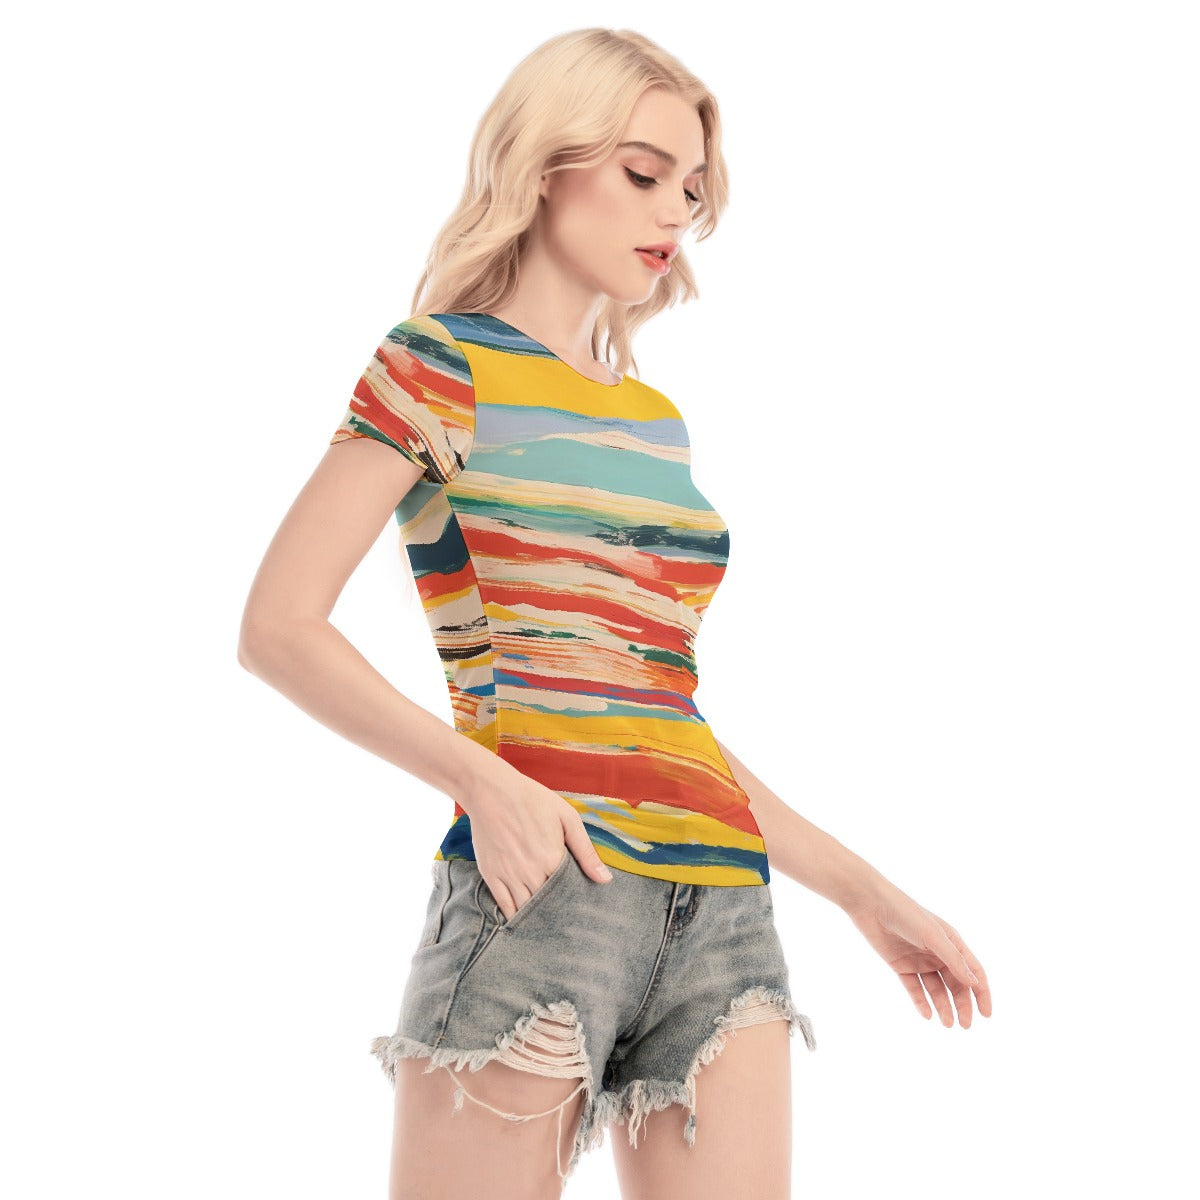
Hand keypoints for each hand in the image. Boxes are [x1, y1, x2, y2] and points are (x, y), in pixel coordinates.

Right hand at [462, 769, 613, 921]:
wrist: (492, 790)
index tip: (580, 907)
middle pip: (548, 906)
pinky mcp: (491, 875)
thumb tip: (605, 879)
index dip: (574, 901)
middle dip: (556, 912)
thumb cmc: (532, 800)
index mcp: (553, 860)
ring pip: (526, 910)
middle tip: (564, 918)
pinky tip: (522, 919)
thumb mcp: (567, 818)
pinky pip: (503, 907)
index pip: (568, 894)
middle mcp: (531, 873)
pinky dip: (513, 917)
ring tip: (545, 921)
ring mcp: (509, 876)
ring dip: (536, 917)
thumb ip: (586, 851)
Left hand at [843, 877, 991, 1027]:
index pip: (972, 971)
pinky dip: (922, 1002)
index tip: (986, 1014)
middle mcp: (938, 953)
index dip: (981, 993)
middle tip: (964, 1025)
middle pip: (956, 984)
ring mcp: (920, 960)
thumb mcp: (933, 936)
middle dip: (962, 1005)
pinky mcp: (901, 966)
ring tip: (947, 1024)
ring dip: (943, 1006)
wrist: (871, 905)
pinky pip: (915, 988)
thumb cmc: (905, 913)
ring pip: (936, 989)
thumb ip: (953, 960)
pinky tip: (928, 1014)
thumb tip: (974, 983)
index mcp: (951, 942)